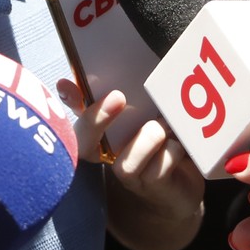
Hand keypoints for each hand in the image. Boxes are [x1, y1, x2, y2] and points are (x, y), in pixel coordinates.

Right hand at [57, 81, 204, 249]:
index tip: (64, 85)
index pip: (74, 117)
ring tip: (167, 126)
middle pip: (84, 145)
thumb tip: (128, 62)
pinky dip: (173, 150)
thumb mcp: (148, 112)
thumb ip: (135, 94)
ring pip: (126, 163)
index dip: (67, 104)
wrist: (185, 181)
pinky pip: (159, 167)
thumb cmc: (162, 138)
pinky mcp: (152, 186)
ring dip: (150, 137)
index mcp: (102, 132)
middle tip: (117, 97)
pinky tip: (179, 144)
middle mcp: (108, 155)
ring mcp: (129, 174)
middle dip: (95, 120)